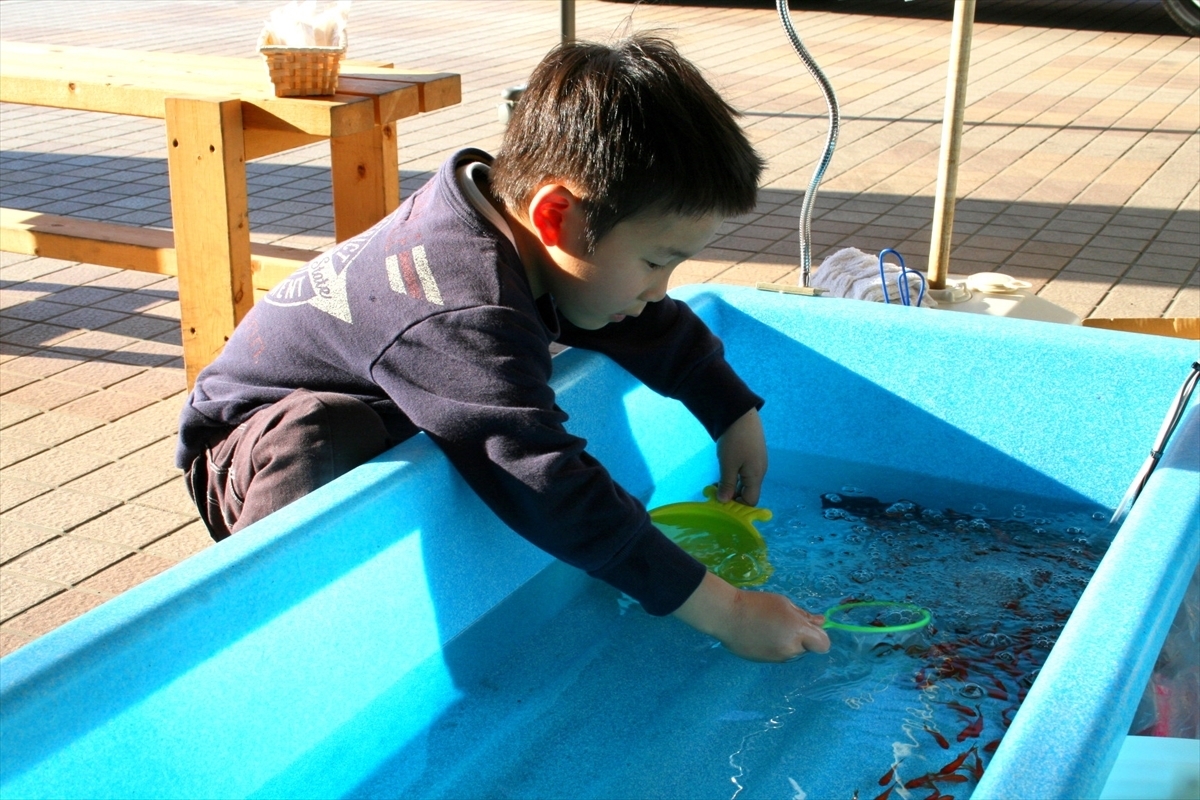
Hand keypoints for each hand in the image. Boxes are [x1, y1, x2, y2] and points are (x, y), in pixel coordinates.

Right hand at [673, 571, 830, 661]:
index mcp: (798, 632)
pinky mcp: (765, 662)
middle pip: (807, 648)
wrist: (727, 616)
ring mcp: (778, 659)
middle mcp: (791, 650)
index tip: (809, 627)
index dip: (819, 636)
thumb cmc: (757, 604)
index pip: (823, 645)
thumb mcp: (784, 603)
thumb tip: (820, 622)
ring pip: (792, 653)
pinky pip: (778, 656)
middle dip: (801, 638)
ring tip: (769, 628)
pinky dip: (774, 647)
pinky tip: (760, 636)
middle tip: (784, 623)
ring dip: (788, 643)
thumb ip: (804, 615)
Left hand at [716, 407, 766, 504]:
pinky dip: (734, 475)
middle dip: (732, 495)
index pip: (751, 501)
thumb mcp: (728, 465)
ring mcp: (756, 462)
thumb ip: (727, 485)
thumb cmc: (735, 441)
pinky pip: (744, 471)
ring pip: (745, 481)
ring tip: (715, 483)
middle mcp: (760, 471)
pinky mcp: (752, 454)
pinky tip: (723, 471)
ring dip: (731, 485)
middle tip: (715, 492)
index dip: (737, 505)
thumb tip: (724, 502)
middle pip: (748, 492)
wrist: (740, 413)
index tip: (721, 502)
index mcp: (756, 476)